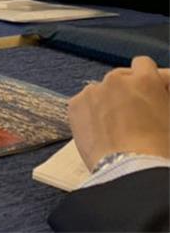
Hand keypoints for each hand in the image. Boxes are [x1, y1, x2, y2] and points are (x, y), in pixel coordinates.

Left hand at [68, 56, 169, 170]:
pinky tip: (100, 131)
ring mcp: (92, 91)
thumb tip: (160, 94)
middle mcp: (117, 79)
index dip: (148, 78)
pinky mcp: (75, 105)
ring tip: (116, 126)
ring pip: (101, 90)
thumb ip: (164, 98)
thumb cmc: (161, 149)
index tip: (151, 91)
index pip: (144, 64)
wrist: (131, 172)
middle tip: (135, 113)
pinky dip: (91, 113)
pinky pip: (84, 103)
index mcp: (145, 79)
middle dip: (128, 90)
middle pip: (121, 77)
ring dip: (109, 101)